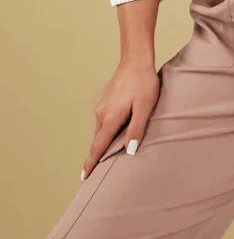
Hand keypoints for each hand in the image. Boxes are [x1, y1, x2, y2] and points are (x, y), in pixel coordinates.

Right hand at [80, 59, 160, 179]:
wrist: (136, 61)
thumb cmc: (143, 84)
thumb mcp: (144, 107)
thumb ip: (136, 129)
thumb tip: (129, 152)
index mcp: (110, 118)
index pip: (98, 146)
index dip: (91, 163)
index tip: (83, 178)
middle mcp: (101, 114)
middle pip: (97, 141)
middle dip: (95, 157)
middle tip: (93, 174)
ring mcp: (101, 106)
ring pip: (100, 130)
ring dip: (100, 144)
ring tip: (103, 158)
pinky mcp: (105, 100)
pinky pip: (103, 121)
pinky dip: (105, 132)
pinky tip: (112, 134)